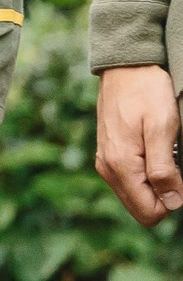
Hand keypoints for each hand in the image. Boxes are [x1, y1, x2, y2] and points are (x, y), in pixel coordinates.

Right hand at [97, 64, 182, 224]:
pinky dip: (146, 176)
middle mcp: (108, 168)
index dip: (173, 201)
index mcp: (120, 165)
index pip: (150, 212)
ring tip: (164, 154)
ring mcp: (105, 162)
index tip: (179, 173)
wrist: (125, 68)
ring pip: (136, 197)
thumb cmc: (147, 93)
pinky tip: (152, 151)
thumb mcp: (162, 129)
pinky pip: (130, 182)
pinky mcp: (108, 155)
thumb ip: (163, 169)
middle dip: (164, 196)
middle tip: (174, 164)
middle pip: (141, 210)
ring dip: (155, 185)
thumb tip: (172, 202)